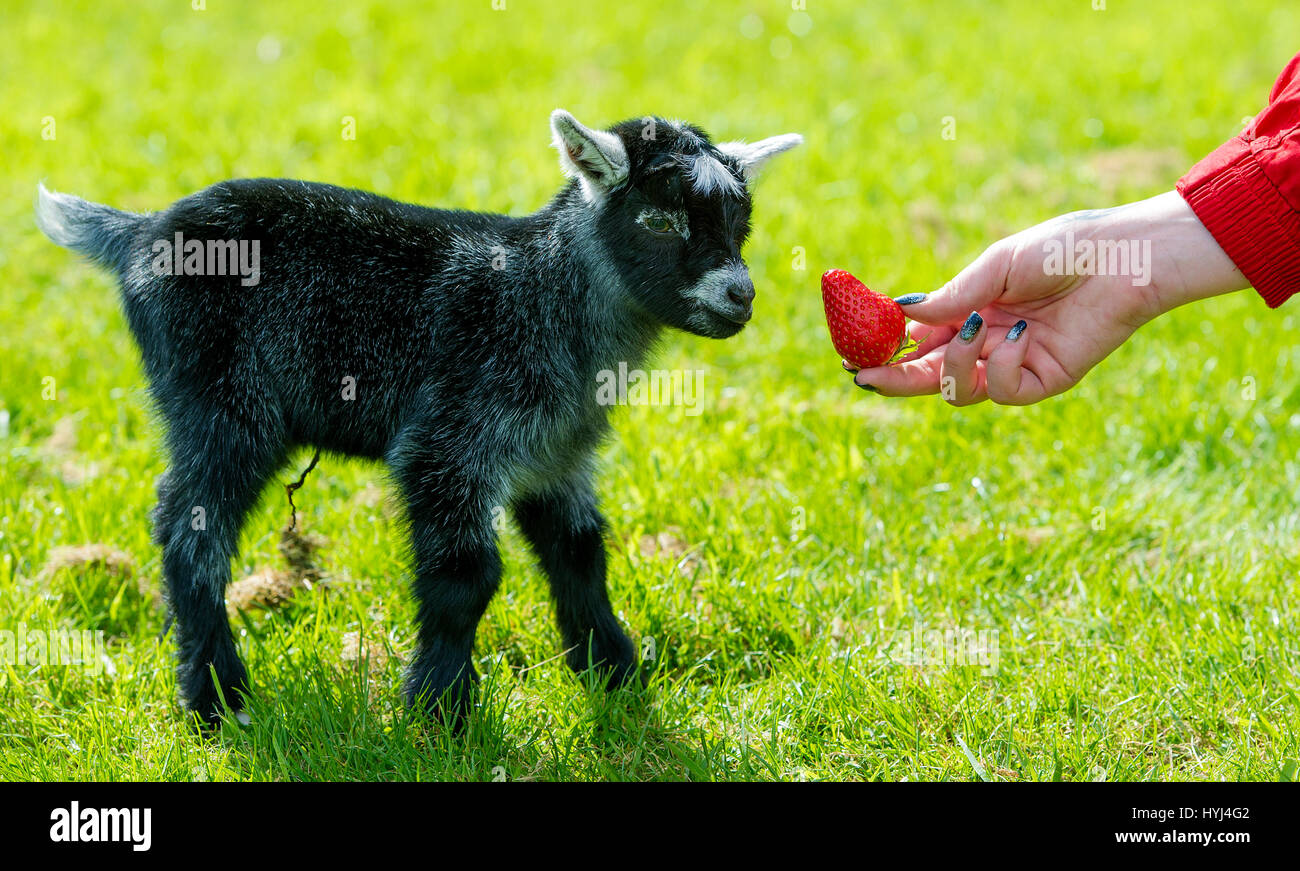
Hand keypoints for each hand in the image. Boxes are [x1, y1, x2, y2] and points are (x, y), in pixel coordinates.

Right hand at [850, 191, 1247, 404]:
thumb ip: (951, 296)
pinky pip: (1004, 391)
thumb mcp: (998, 266)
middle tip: (864, 377)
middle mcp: (986, 344)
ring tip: (976, 330)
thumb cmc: (1065, 248)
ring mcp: (1013, 365)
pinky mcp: (1043, 381)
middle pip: (928, 376)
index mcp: (970, 313)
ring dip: (954, 365)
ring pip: (958, 391)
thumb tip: (899, 313)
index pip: (917, 343)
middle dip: (893, 380)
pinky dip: (1003, 365)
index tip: (851, 354)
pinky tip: (1021, 334)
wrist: (1126, 258)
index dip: (884, 352)